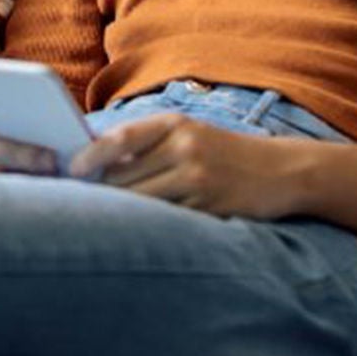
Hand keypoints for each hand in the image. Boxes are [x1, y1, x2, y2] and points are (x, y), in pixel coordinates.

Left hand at [68, 115, 304, 218]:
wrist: (283, 171)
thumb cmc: (225, 152)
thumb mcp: (190, 134)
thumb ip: (148, 142)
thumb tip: (97, 159)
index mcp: (176, 124)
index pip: (123, 136)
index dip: (93, 154)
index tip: (73, 168)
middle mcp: (186, 147)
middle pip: (127, 174)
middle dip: (101, 189)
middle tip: (77, 199)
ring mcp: (199, 178)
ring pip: (143, 200)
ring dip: (120, 211)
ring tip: (99, 219)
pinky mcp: (209, 207)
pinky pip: (168, 219)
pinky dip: (150, 225)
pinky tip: (137, 231)